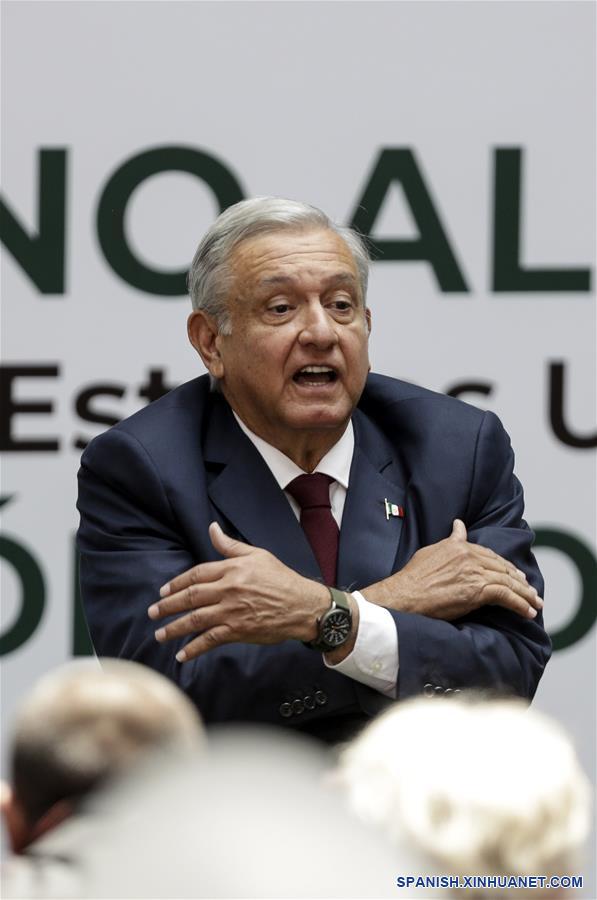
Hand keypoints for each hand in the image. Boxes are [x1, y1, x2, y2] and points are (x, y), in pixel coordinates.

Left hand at [147, 522, 329, 661]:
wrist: (302, 605)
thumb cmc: (281, 578)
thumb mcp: (257, 555)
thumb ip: (230, 545)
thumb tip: (212, 528)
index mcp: (232, 569)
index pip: (196, 574)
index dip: (177, 583)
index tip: (164, 591)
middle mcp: (228, 589)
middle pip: (190, 597)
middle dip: (168, 606)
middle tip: (153, 612)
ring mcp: (232, 611)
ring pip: (195, 619)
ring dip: (174, 628)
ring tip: (159, 634)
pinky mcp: (238, 631)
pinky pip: (210, 640)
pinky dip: (193, 648)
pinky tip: (182, 655)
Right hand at [362, 519, 542, 620]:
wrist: (404, 595)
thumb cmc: (413, 578)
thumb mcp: (431, 551)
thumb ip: (451, 540)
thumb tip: (459, 526)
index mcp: (460, 547)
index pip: (489, 555)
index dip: (504, 566)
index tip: (514, 573)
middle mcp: (470, 557)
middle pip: (502, 567)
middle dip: (519, 580)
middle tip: (530, 590)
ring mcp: (474, 573)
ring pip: (508, 582)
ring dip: (525, 594)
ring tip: (535, 603)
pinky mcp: (477, 591)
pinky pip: (506, 596)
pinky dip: (520, 605)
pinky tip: (528, 612)